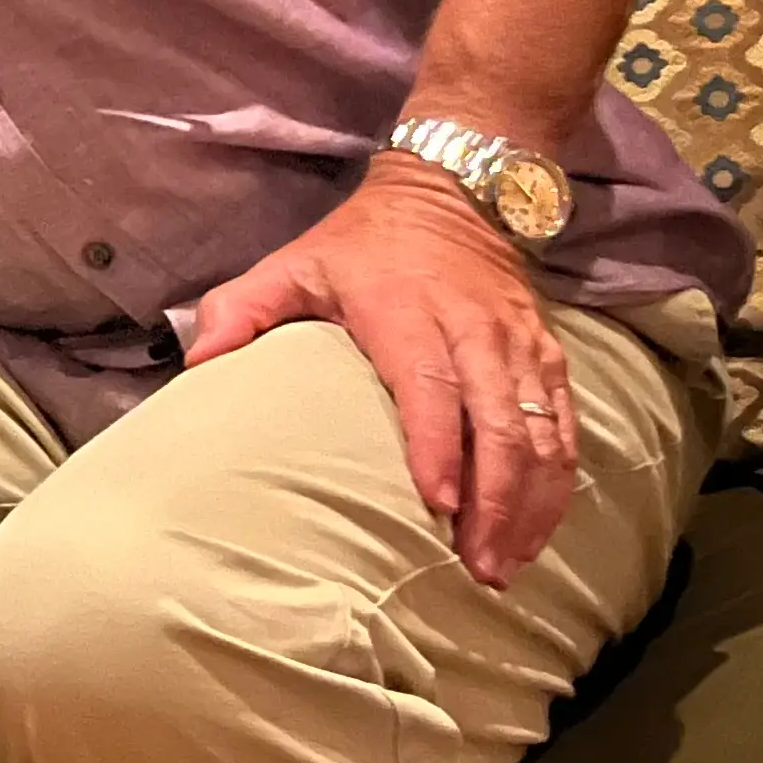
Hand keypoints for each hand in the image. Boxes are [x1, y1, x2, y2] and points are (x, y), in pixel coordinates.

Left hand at [186, 156, 577, 586]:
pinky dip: (556, 482)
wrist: (453, 193)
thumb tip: (196, 363)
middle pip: (498, 424)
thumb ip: (242, 308)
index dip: (437, 444)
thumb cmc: (361, 245)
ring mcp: (519, 346)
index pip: (429, 384)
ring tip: (504, 566)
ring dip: (528, 504)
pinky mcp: (548, 356)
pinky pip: (565, 427)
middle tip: (478, 568)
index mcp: (406, 311)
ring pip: (540, 434)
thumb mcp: (294, 262)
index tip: (437, 503)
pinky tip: (537, 529)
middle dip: (493, 501)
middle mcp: (473, 331)